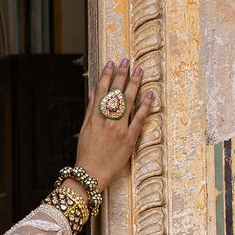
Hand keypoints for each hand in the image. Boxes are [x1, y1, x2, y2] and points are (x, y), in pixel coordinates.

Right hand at [75, 59, 154, 190]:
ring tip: (139, 71)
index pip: (101, 90)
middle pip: (116, 92)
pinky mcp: (130, 139)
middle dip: (122, 74)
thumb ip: (90, 110)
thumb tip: (93, 91)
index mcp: (94, 117)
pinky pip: (139, 119)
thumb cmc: (86, 153)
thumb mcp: (84, 130)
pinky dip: (145, 106)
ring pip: (129, 102)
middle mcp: (107, 120)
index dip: (106, 75)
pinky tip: (150, 94)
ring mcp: (119, 129)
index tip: (111, 63)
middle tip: (126, 60)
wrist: (91, 174)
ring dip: (134, 84)